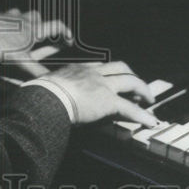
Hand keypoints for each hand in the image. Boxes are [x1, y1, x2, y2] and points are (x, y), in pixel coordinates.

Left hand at [0, 6, 72, 77]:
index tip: (69, 41)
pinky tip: (2, 30)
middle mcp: (22, 20)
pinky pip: (5, 17)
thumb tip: (52, 82)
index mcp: (33, 29)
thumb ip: (36, 73)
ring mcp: (7, 16)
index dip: (65, 33)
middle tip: (45, 37)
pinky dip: (8, 23)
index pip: (56, 26)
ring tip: (24, 34)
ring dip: (25, 23)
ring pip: (22, 15)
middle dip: (43, 27)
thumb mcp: (19, 62)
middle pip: (38, 18)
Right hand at [41, 61, 159, 126]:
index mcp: (78, 69)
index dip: (111, 73)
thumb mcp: (46, 85)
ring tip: (149, 100)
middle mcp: (93, 73)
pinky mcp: (108, 101)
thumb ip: (51, 87)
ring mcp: (102, 86)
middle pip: (120, 67)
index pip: (101, 67)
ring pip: (131, 82)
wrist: (45, 98)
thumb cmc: (40, 94)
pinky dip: (142, 115)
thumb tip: (38, 94)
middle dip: (132, 75)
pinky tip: (150, 121)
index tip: (115, 80)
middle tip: (138, 87)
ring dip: (143, 90)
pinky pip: (130, 108)